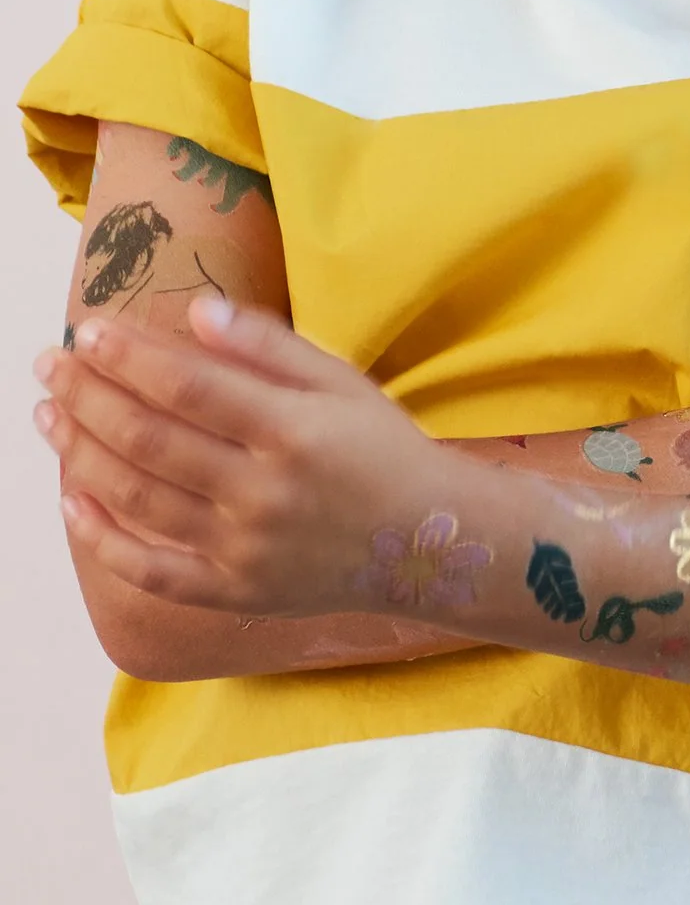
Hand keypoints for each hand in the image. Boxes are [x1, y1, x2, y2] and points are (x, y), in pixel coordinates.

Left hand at [34, 299, 462, 616]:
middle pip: (152, 440)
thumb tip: (197, 311)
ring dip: (81, 454)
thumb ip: (271, 346)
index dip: (132, 358)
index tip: (87, 331)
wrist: (425, 545)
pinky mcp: (231, 593)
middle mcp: (263, 493)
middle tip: (48, 365)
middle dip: (89, 397)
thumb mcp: (345, 382)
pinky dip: (102, 538)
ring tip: (49, 416)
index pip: (191, 388)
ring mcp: (242, 550)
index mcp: (296, 430)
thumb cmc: (382, 449)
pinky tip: (69, 501)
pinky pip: (150, 570)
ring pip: (138, 499)